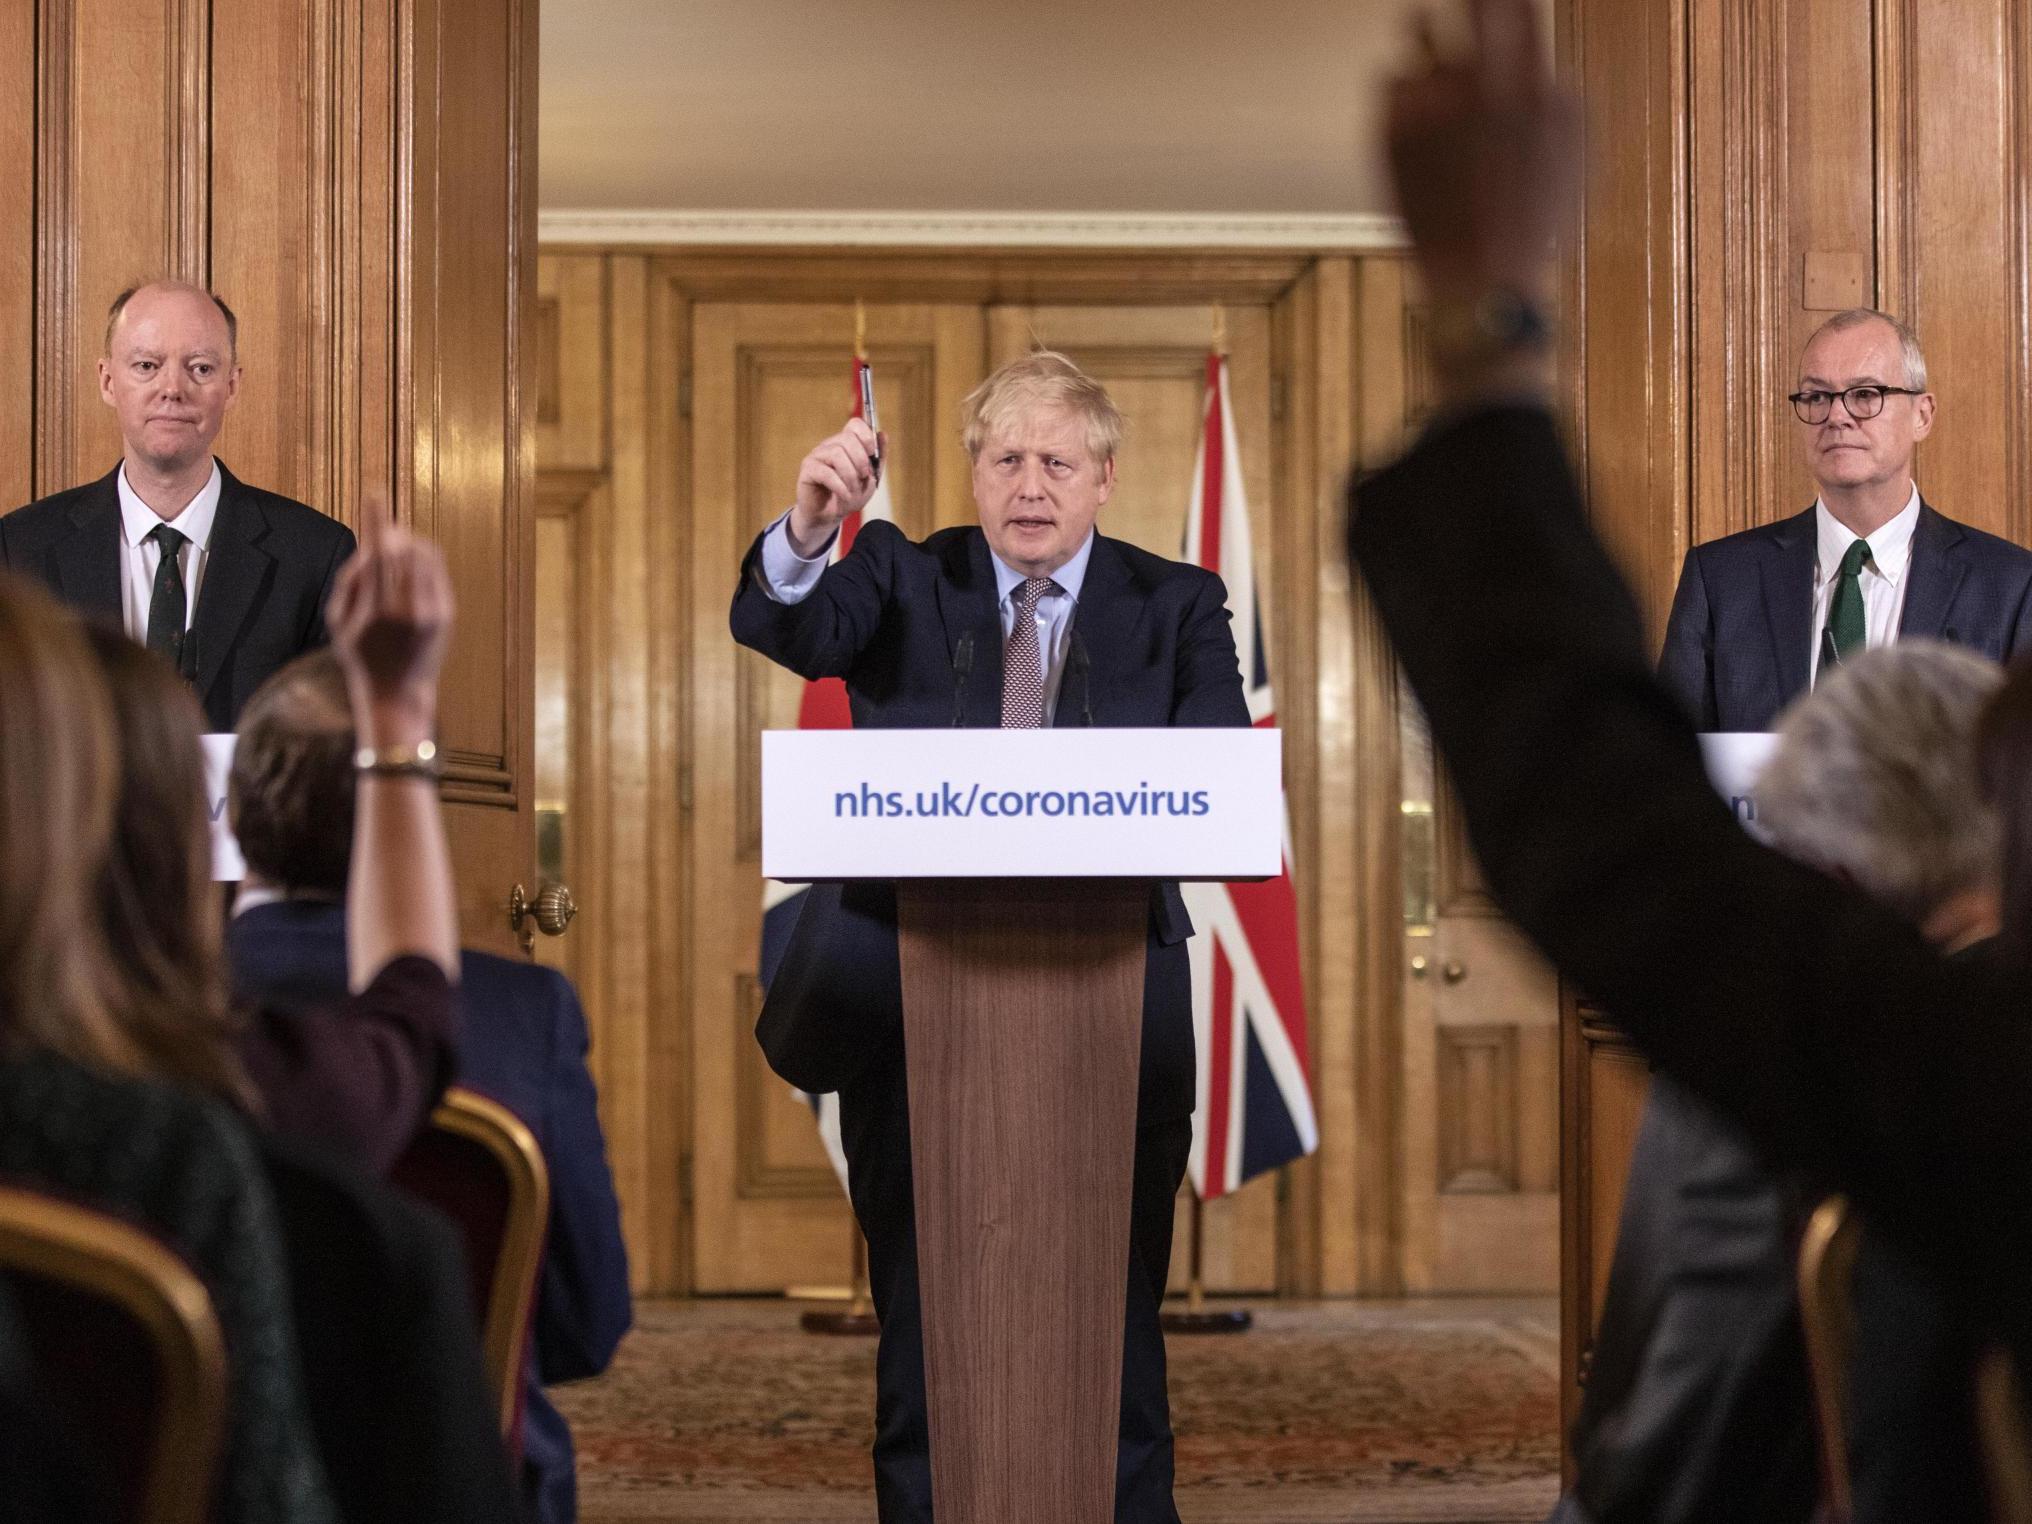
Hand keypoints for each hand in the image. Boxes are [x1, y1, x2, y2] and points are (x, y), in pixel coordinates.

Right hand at [327, 514, 452, 731]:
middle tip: (381, 529)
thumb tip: (368, 546)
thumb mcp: (338, 623)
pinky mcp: (446, 613)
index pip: (380, 552)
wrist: (398, 692)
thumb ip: (349, 581)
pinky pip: (436, 570)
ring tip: (392, 549)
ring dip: (408, 543)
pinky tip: (409, 565)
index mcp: (379, 609)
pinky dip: (421, 559)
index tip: (374, 494)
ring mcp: (433, 611)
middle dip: (392, 533)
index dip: (376, 520)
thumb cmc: (360, 656)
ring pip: (424, 556)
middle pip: (404, 549)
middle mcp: (410, 608)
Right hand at [789, 418, 884, 554]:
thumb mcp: (870, 479)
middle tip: (865, 476)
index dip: (866, 435)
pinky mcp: (808, 470)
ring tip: (853, 490)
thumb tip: (883, 434)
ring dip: (850, 475)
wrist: (829, 517)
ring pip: (837, 454)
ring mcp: (817, 456)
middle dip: (861, 460)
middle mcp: (829, 446)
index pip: (855, 424)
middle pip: (847, 438)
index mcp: (845, 444)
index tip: (872, 454)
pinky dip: (840, 486)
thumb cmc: (848, 496)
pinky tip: (845, 496)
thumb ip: (878, 459)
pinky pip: (826, 472)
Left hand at [1385, 0, 1579, 311]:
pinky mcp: (1392, 130)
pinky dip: (1399, 88)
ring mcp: (1430, 106)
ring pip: (1417, 34)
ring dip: (1422, 33)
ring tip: (1421, 30)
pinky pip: (1389, 79)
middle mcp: (1479, 86)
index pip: (1516, 7)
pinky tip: (1413, 109)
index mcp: (1530, 86)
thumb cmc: (1530, 225)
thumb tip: (1540, 67)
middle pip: (1467, 4)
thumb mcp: (1573, 155)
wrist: (1480, 278)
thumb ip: (1558, 98)